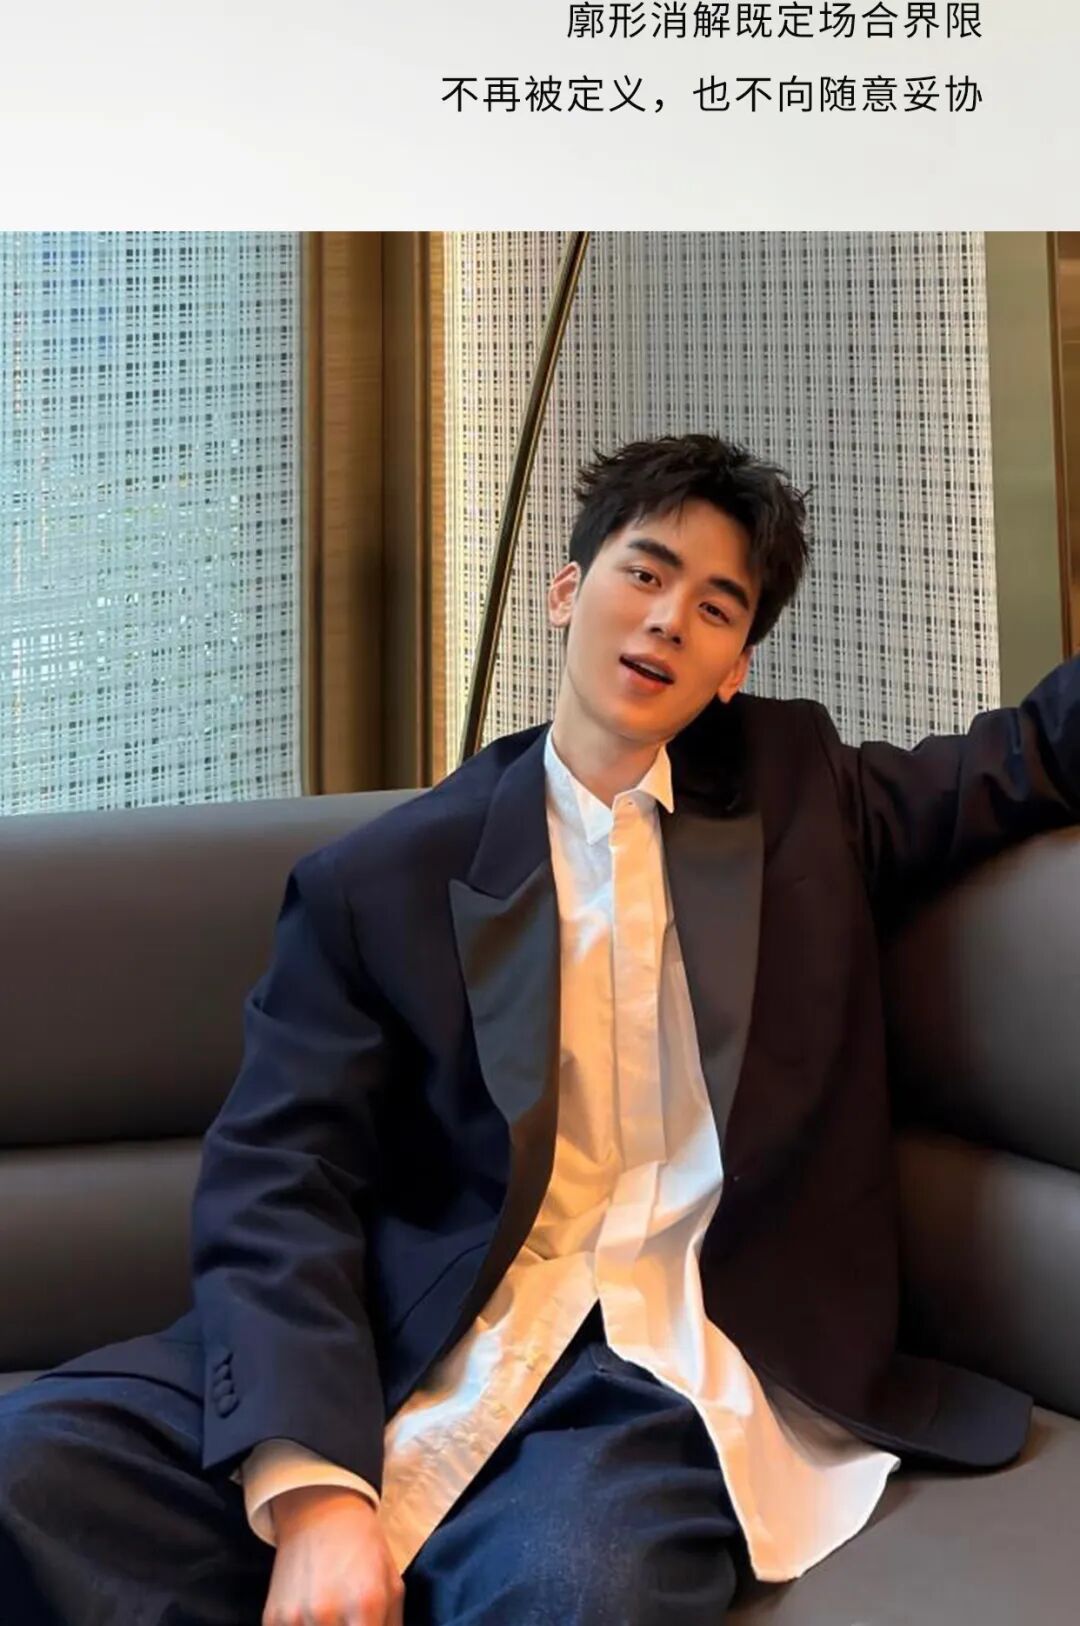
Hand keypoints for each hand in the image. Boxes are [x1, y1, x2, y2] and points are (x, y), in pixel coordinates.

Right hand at [262, 1485, 404, 1625]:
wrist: (319, 1510)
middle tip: (350, 1622)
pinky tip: (310, 1619)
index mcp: (366, 1604)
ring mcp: (296, 1619)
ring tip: (332, 1618)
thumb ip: (392, 1625)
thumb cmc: (362, 1546)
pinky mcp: (271, 1619)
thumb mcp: (391, 1583)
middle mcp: (328, 1613)